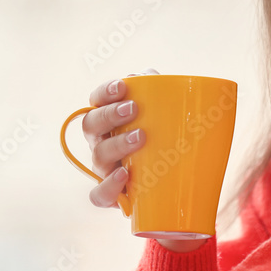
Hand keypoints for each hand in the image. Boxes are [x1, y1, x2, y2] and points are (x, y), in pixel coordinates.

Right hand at [82, 68, 207, 253]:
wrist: (179, 192)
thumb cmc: (170, 147)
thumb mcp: (173, 120)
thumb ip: (165, 97)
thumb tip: (152, 74)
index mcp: (113, 121)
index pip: (97, 100)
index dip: (104, 92)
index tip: (122, 86)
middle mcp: (103, 143)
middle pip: (91, 124)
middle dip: (109, 114)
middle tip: (133, 109)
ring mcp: (105, 170)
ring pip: (98, 156)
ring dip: (116, 144)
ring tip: (140, 138)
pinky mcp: (112, 196)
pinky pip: (99, 194)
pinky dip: (108, 185)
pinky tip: (124, 175)